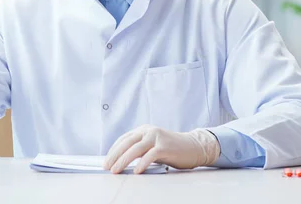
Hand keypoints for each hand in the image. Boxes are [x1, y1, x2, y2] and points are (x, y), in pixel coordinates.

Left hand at [103, 125, 220, 173]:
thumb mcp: (152, 146)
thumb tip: (121, 161)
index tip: (106, 161)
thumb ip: (140, 150)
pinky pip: (150, 155)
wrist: (193, 147)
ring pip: (135, 149)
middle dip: (115, 156)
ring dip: (123, 161)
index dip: (113, 150)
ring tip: (116, 171)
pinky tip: (136, 171)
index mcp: (144, 130)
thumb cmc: (171, 149)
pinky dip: (142, 163)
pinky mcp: (165, 146)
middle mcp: (149, 131)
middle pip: (127, 143)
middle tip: (107, 167)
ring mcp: (157, 137)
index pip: (123, 139)